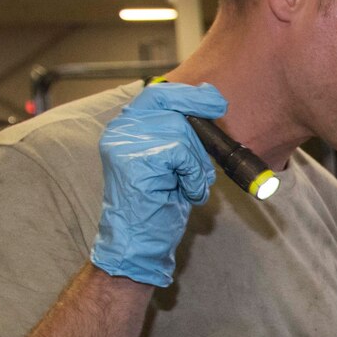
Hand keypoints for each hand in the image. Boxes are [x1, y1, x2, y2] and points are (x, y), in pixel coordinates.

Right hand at [91, 82, 226, 286]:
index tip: (215, 100)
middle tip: (196, 172)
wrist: (138, 242)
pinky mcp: (136, 159)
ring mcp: (125, 143)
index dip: (190, 96)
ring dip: (196, 165)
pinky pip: (182, 154)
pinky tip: (184, 193)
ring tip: (186, 187)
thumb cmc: (157, 206)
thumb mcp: (170, 163)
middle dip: (198, 141)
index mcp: (125, 128)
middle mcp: (120, 130)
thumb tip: (209, 105)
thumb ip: (179, 135)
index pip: (158, 94)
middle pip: (175, 112)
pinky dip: (193, 176)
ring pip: (181, 133)